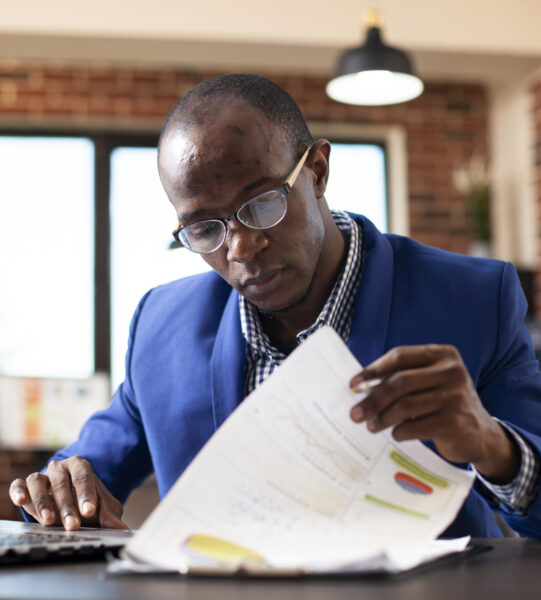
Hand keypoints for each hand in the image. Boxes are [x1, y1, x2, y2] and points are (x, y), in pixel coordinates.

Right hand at [9, 456, 128, 530]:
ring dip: (43, 501)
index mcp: (80, 466)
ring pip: (38, 482)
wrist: (71, 497)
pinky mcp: (26, 486)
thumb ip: (110, 515)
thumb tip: (122, 529)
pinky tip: (20, 501)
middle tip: (73, 524)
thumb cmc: (87, 500)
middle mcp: (60, 468)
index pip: (83, 477)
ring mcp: (42, 476)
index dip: (86, 493)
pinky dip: (18, 492)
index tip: (90, 511)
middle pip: (62, 483)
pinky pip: (19, 485)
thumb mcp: (101, 506)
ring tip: (49, 520)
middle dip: (68, 505)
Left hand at [349, 344, 520, 483]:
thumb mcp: (430, 382)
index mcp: (443, 354)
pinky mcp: (455, 422)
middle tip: (355, 413)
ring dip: (382, 418)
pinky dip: (400, 432)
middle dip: (372, 399)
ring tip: (371, 426)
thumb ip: (403, 378)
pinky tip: (396, 434)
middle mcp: (452, 371)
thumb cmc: (444, 403)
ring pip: (405, 406)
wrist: (481, 433)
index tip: (353, 384)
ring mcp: (455, 396)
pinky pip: (415, 426)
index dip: (373, 370)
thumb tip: (360, 387)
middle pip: (399, 383)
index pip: (400, 356)